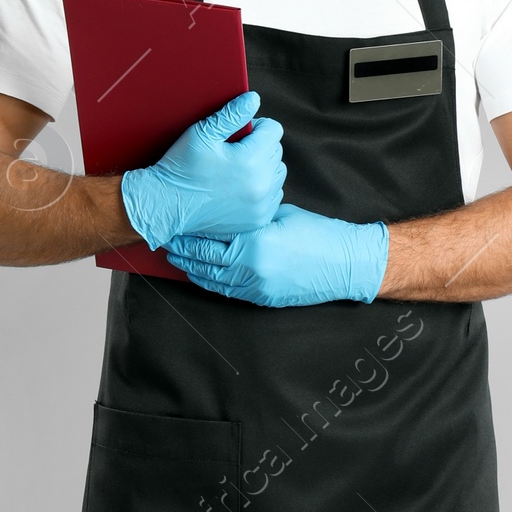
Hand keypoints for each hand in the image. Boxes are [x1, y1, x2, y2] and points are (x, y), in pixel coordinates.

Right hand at [121, 89, 284, 249]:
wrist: (167, 205)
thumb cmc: (182, 167)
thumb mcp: (202, 134)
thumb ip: (231, 114)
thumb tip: (254, 99)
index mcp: (251, 160)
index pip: (274, 130)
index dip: (257, 125)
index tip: (241, 132)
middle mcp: (262, 184)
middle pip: (276, 151)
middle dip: (260, 146)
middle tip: (235, 150)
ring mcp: (261, 205)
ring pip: (277, 174)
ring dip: (264, 167)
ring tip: (238, 168)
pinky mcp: (258, 220)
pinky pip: (273, 196)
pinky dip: (262, 189)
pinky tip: (240, 187)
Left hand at [168, 203, 388, 306]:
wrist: (344, 263)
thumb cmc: (317, 233)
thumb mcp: (279, 215)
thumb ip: (250, 217)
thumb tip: (225, 213)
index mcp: (253, 243)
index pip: (208, 239)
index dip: (188, 234)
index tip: (175, 226)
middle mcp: (250, 268)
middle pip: (204, 261)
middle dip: (183, 252)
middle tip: (167, 242)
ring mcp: (256, 287)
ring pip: (212, 280)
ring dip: (193, 269)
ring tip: (178, 260)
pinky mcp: (263, 299)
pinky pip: (229, 292)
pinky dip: (212, 283)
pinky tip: (202, 274)